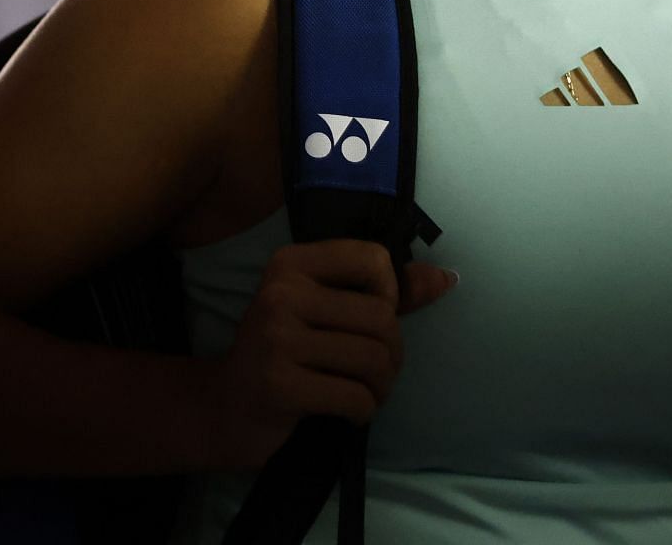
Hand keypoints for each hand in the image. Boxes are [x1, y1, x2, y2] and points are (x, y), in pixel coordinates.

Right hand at [205, 239, 457, 469]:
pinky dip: (364, 411)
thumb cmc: (285, 352)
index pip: (373, 258)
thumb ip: (385, 293)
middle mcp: (280, 292)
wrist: (224, 407)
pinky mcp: (278, 384)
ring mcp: (275, 338)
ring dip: (382, 387)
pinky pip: (354, 397)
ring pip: (372, 359)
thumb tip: (447, 279)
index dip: (391, 294)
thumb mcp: (325, 310)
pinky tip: (351, 413)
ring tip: (369, 394)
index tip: (375, 319)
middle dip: (393, 354)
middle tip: (379, 374)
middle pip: (380, 317)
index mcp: (290, 263)